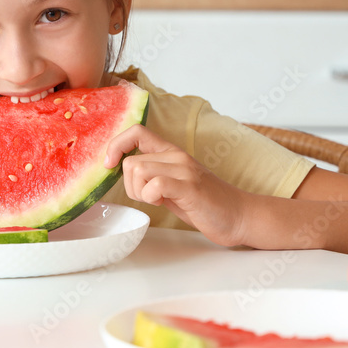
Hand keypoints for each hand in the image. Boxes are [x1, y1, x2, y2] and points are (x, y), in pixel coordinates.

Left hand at [104, 125, 246, 246]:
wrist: (239, 216)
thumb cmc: (204, 204)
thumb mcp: (172, 184)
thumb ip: (151, 175)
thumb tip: (121, 170)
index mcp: (172, 153)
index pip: (136, 131)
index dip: (116, 145)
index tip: (109, 165)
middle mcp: (177, 156)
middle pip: (130, 161)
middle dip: (129, 185)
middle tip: (147, 198)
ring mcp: (184, 170)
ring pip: (137, 170)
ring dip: (139, 192)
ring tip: (158, 201)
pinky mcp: (190, 187)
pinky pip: (154, 184)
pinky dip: (150, 197)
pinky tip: (164, 203)